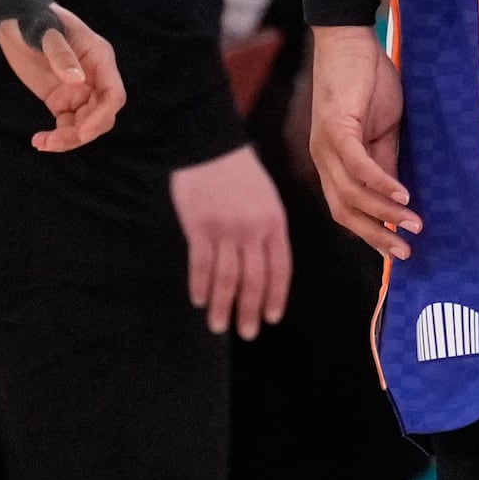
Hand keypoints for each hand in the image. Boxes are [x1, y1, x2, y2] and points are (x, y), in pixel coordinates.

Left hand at [0, 0, 124, 151]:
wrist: (15, 18)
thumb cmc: (33, 18)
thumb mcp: (45, 32)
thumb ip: (61, 55)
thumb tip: (78, 81)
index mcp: (99, 58)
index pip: (114, 94)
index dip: (102, 116)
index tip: (81, 132)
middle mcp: (94, 77)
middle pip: (102, 116)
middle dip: (83, 132)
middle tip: (54, 140)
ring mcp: (79, 90)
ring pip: (86, 125)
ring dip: (69, 140)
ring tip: (42, 143)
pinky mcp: (62, 100)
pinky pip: (68, 125)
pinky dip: (57, 137)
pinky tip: (39, 141)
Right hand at [171, 144, 291, 339]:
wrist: (209, 146)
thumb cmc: (239, 173)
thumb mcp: (266, 199)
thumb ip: (268, 231)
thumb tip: (266, 268)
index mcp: (273, 223)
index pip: (280, 269)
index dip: (275, 296)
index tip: (270, 319)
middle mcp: (252, 230)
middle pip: (254, 279)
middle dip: (250, 310)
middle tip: (246, 333)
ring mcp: (225, 229)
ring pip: (226, 277)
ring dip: (222, 305)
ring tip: (218, 325)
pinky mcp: (199, 226)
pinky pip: (201, 264)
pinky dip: (200, 285)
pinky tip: (198, 300)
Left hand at [307, 25, 416, 256]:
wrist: (349, 40)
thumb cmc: (367, 82)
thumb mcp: (381, 131)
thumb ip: (384, 163)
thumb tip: (397, 200)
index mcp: (332, 163)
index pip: (346, 210)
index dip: (369, 233)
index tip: (396, 253)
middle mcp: (323, 159)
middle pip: (344, 212)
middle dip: (376, 237)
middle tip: (406, 254)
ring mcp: (327, 144)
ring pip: (352, 194)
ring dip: (385, 214)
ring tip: (415, 225)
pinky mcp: (336, 126)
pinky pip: (358, 166)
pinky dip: (381, 184)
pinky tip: (403, 197)